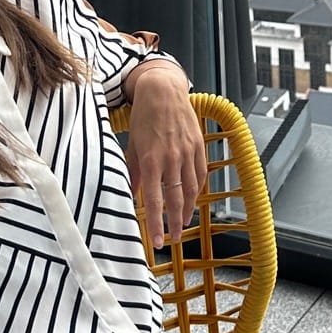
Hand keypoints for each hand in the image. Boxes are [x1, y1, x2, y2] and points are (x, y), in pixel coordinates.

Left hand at [125, 61, 206, 248]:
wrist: (162, 90)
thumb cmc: (144, 117)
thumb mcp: (133, 146)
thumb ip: (133, 173)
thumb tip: (130, 195)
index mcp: (152, 160)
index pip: (155, 201)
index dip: (156, 224)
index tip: (157, 241)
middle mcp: (171, 158)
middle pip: (176, 200)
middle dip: (175, 223)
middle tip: (173, 239)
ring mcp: (187, 152)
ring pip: (191, 189)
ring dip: (187, 210)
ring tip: (182, 224)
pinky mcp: (198, 146)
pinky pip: (200, 174)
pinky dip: (198, 189)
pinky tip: (193, 199)